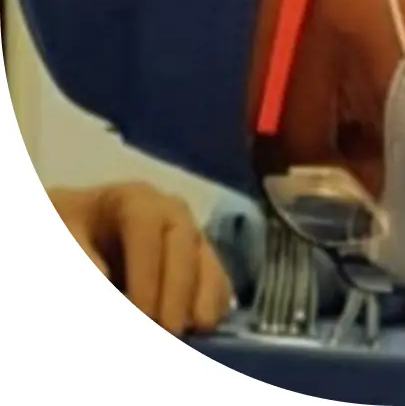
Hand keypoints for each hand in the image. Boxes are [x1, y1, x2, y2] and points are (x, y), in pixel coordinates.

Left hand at [49, 182, 232, 334]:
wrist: (84, 228)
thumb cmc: (74, 230)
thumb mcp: (63, 234)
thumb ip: (80, 255)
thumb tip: (106, 281)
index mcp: (134, 200)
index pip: (145, 227)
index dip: (146, 271)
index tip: (141, 313)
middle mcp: (170, 211)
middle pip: (182, 242)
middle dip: (177, 287)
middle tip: (168, 330)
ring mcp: (190, 231)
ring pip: (205, 256)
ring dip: (203, 295)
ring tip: (198, 328)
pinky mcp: (201, 256)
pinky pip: (217, 273)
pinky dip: (215, 298)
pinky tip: (206, 324)